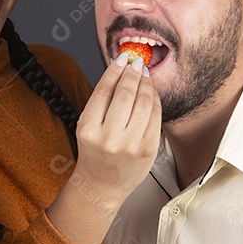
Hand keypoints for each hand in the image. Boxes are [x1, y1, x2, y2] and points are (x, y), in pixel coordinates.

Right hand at [73, 54, 162, 211]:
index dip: (115, 70)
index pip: (104, 90)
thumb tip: (121, 68)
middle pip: (126, 94)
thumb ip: (101, 100)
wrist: (103, 185)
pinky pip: (155, 117)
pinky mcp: (148, 150)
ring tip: (145, 76)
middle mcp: (109, 138)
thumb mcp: (87, 126)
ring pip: (143, 102)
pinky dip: (155, 100)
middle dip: (133, 73)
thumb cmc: (95, 153)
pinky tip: (151, 93)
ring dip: (146, 84)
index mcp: (89, 130)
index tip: (122, 58)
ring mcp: (131, 145)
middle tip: (137, 63)